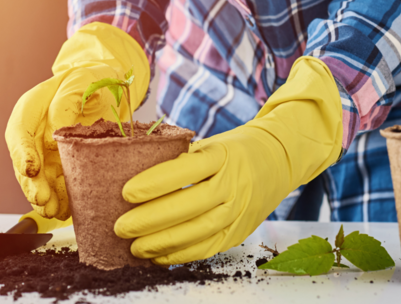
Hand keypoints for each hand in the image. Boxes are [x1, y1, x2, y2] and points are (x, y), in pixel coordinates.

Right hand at [6, 23, 148, 219]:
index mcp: (30, 110)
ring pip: (40, 179)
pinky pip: (58, 184)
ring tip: (53, 211)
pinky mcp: (63, 164)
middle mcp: (33, 134)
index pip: (19, 134)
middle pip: (25, 163)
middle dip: (32, 184)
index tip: (32, 169)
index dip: (22, 154)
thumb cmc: (89, 79)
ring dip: (45, 197)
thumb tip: (55, 134)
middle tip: (42, 199)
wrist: (106, 86)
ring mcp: (46, 152)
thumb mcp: (80, 81)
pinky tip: (68, 210)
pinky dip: (62, 198)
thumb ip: (65, 103)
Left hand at [114, 57, 343, 264]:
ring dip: (163, 242)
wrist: (278, 160)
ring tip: (134, 247)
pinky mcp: (241, 231)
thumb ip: (182, 160)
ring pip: (199, 231)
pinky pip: (209, 247)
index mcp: (222, 155)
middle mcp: (234, 183)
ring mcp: (239, 209)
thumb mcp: (210, 144)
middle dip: (151, 219)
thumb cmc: (234, 151)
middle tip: (121, 226)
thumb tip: (135, 176)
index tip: (126, 192)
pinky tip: (158, 256)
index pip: (185, 170)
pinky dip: (182, 254)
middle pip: (190, 206)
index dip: (154, 183)